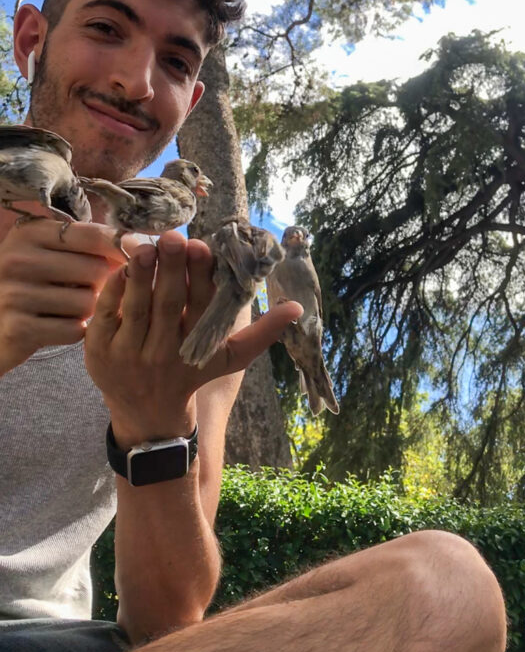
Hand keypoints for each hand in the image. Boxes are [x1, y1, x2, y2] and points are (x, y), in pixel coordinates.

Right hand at [0, 218, 126, 374]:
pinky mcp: (18, 328)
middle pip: (96, 271)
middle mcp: (19, 258)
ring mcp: (15, 293)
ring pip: (88, 303)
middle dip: (102, 284)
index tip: (147, 252)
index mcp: (30, 233)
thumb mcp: (48, 254)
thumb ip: (88, 245)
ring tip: (66, 308)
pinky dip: (74, 331)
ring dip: (87, 311)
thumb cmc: (32, 286)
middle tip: (83, 290)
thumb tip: (141, 245)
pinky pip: (74, 330)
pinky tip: (57, 326)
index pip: (93, 234)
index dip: (125, 245)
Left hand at [84, 230, 302, 447]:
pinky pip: (106, 315)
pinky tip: (121, 267)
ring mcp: (129, 355)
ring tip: (145, 245)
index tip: (200, 246)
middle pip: (168, 305)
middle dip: (172, 269)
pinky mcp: (99, 352)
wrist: (148, 415)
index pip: (201, 307)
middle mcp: (163, 354)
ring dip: (140, 274)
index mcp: (197, 349)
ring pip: (136, 308)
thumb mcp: (230, 359)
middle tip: (173, 236)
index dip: (200, 276)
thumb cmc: (193, 373)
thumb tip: (297, 307)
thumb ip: (263, 333)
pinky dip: (113, 290)